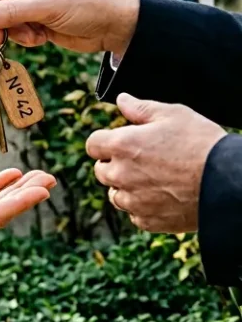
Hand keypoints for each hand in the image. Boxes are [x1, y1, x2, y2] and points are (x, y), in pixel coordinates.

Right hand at [0, 0, 139, 56]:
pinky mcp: (33, 18)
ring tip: (33, 36)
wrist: (114, 26)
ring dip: (12, 31)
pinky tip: (41, 37)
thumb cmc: (88, 5)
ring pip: (0, 17)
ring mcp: (28, 0)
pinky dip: (23, 37)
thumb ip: (11, 12)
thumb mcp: (47, 7)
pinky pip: (13, 29)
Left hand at [86, 93, 225, 232]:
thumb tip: (122, 101)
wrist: (227, 181)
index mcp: (121, 145)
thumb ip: (141, 108)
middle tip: (142, 160)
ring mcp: (132, 200)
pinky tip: (162, 197)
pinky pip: (134, 214)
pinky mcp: (147, 220)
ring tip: (154, 179)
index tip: (121, 142)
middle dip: (115, 164)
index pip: (93, 144)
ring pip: (115, 195)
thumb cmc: (202, 144)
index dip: (106, 141)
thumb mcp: (174, 115)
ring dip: (127, 187)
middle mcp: (120, 175)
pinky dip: (143, 207)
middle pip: (101, 171)